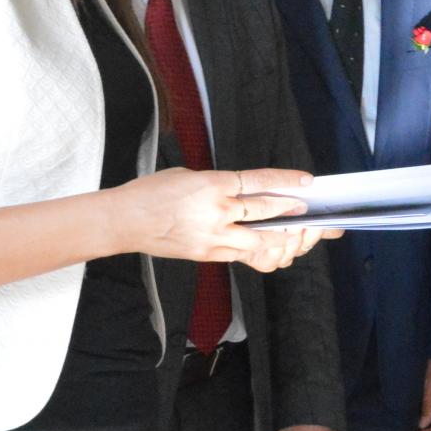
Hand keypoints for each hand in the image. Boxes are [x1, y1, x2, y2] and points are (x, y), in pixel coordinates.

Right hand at [115, 167, 328, 270]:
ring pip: (258, 240)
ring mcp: (212, 236)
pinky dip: (254, 250)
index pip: (259, 181)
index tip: (306, 182)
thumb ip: (219, 184)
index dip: (286, 181)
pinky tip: (264, 245)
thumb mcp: (189, 176)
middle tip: (304, 209)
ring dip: (278, 237)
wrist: (124, 220)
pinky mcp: (207, 254)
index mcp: (213, 184)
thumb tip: (243, 190)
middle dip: (289, 211)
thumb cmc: (152, 193)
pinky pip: (239, 254)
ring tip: (291, 232)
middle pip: (264, 212)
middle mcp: (216, 210)